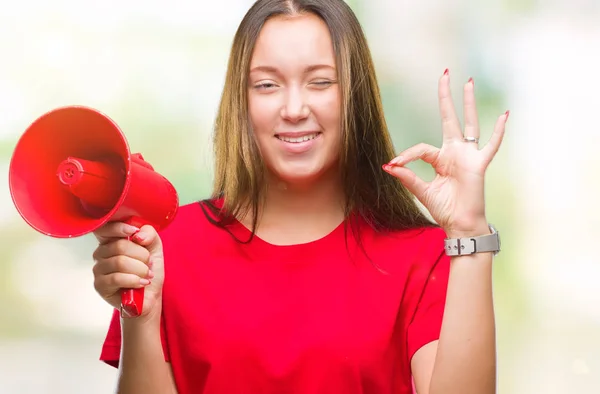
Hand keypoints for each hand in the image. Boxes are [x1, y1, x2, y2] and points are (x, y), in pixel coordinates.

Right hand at [92, 222, 163, 319]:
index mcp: (111, 240)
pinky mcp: (100, 285)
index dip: (119, 228)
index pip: (105, 228)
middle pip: (119, 246)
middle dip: (142, 255)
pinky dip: (134, 280)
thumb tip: (138, 235)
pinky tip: (141, 283)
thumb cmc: (149, 270)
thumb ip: (149, 234)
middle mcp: (101, 253)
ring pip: (120, 262)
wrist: (150, 296)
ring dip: (141, 269)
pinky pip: (117, 278)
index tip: (134, 232)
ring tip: (147, 275)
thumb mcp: (154, 247)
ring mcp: (98, 269)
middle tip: (149, 264)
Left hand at [383, 70, 508, 235]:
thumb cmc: (444, 208)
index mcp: (440, 158)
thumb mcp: (421, 191)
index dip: (407, 155)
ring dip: (468, 103)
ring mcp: (468, 156)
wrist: (459, 224)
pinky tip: (504, 115)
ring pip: (469, 124)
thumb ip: (407, 177)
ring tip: (468, 82)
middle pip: (450, 119)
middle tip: (445, 74)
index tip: (394, 163)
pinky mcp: (479, 164)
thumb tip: (387, 166)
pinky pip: (491, 146)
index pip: (421, 148)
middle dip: (446, 97)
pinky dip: (498, 132)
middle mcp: (455, 152)